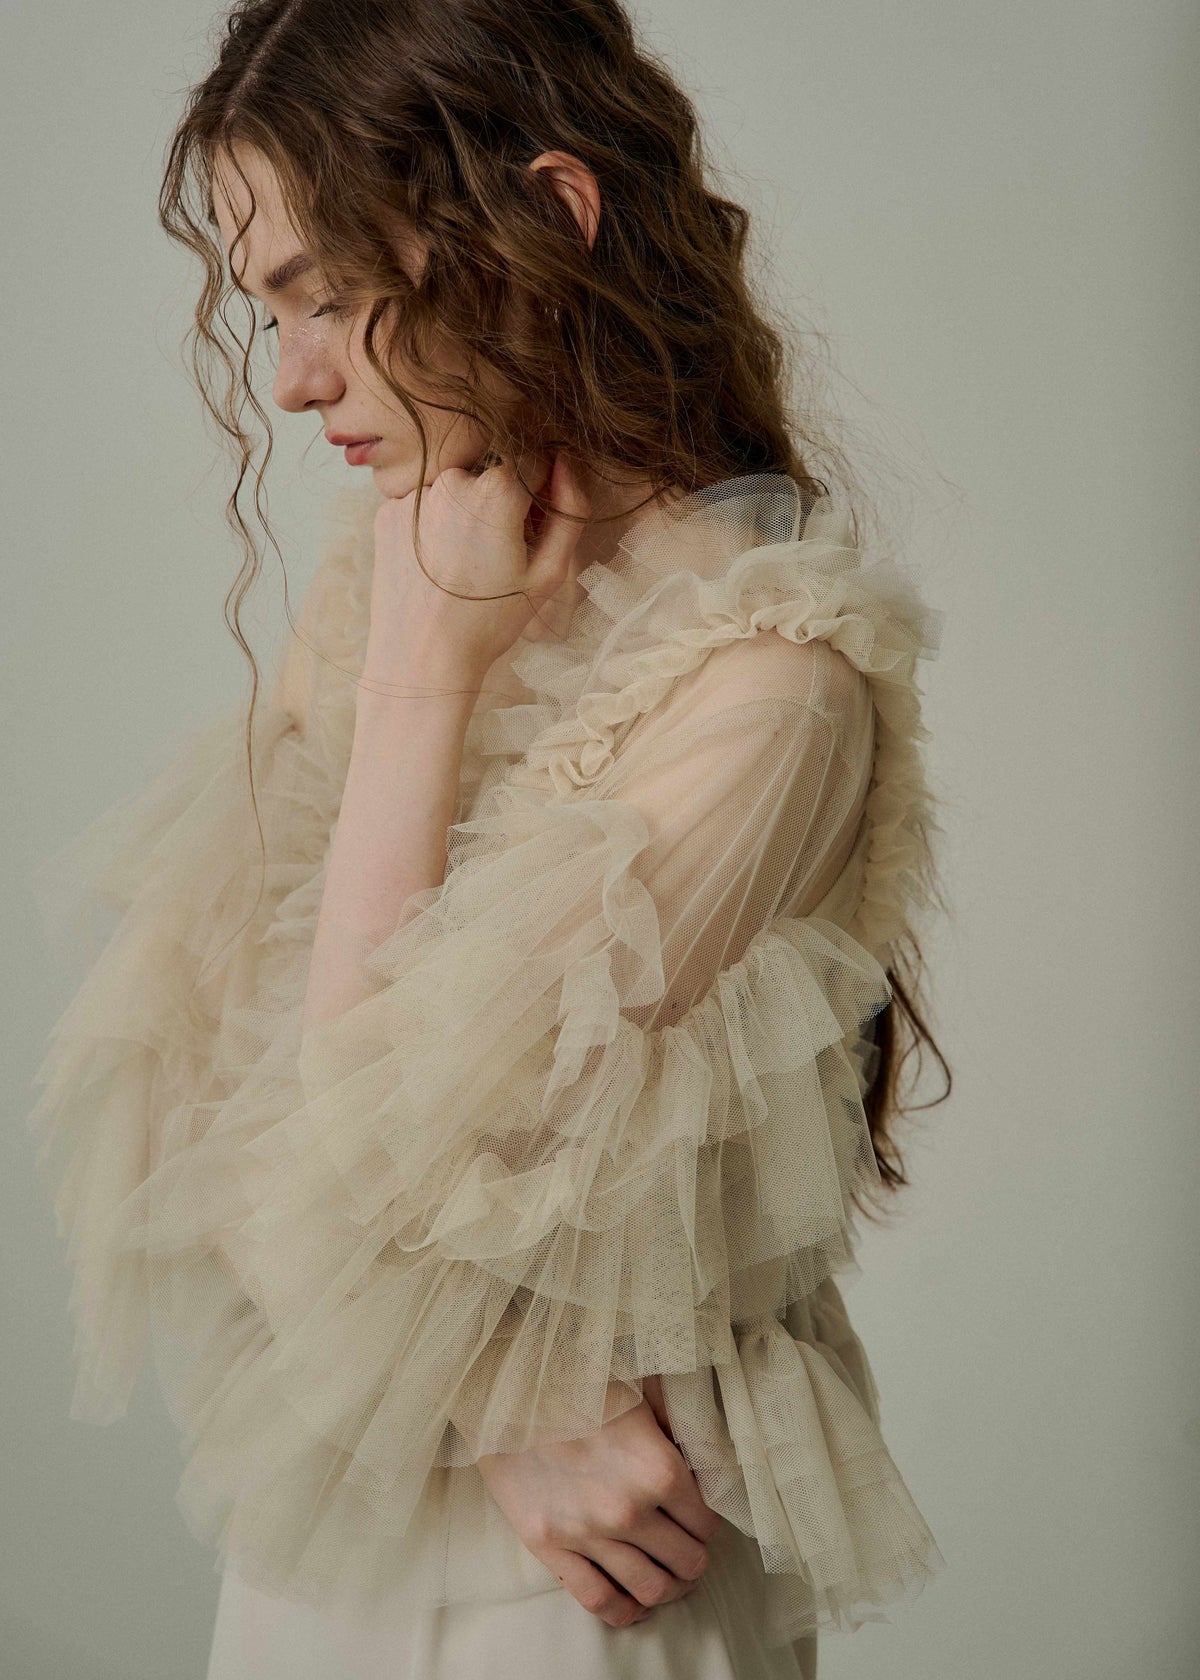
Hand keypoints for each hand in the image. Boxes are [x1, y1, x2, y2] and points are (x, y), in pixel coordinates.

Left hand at [362, 451, 590, 693]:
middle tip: (497, 551)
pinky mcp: (388, 512)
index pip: (534, 461)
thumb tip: (565, 464)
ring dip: (466, 512)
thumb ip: (570, 510)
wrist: (421, 657)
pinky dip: (434, 525)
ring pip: (456, 489)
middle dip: (502, 501)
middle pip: (492, 473)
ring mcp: (414, 494)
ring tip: (463, 562)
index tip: (533, 528)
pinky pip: (424, 505)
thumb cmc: (490, 622)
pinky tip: (437, 563)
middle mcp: (452, 481)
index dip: (540, 494)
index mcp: (497, 491)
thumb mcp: (549, 573)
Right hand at [475, 1381, 721, 1630]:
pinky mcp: (549, 1547)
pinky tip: (633, 1603)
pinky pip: (598, 1600)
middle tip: (687, 1550)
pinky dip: (624, 1611)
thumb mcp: (642, 1392)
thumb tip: (706, 1456)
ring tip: (667, 1578)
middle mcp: (629, 1509)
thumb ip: (678, 1428)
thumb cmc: (578, 1383)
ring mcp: (588, 1534)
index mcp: (658, 1468)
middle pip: (686, 1562)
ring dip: (668, 1589)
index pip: (706, 1522)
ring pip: (650, 1589)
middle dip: (693, 1560)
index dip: (707, 1523)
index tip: (699, 1520)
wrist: (508, 1391)